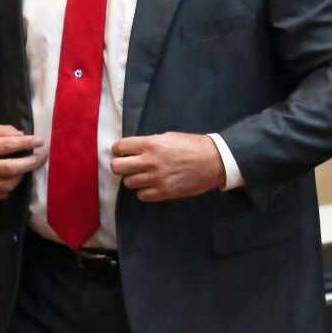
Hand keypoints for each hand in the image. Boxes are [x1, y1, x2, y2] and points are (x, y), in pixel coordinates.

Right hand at [0, 124, 44, 201]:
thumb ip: (0, 131)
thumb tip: (22, 135)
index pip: (8, 145)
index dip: (26, 143)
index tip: (40, 141)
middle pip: (11, 167)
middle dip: (31, 163)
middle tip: (42, 157)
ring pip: (7, 184)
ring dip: (20, 177)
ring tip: (24, 169)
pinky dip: (9, 188)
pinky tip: (11, 180)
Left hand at [110, 132, 224, 201]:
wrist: (214, 161)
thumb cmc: (192, 146)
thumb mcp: (168, 137)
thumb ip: (148, 143)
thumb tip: (131, 149)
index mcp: (150, 144)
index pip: (119, 147)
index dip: (119, 149)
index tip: (122, 152)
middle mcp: (150, 161)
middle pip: (117, 167)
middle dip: (119, 166)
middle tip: (127, 165)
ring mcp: (157, 178)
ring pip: (128, 183)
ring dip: (133, 179)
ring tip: (143, 175)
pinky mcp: (165, 192)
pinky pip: (142, 195)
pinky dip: (144, 191)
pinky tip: (151, 185)